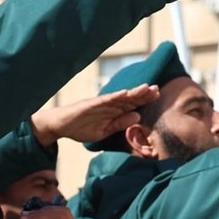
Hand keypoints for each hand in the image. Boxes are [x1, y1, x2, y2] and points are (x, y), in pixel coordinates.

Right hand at [32, 86, 160, 147]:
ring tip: (146, 88)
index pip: (131, 104)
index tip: (158, 95)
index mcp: (113, 111)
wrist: (60, 126)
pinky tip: (125, 93)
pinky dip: (115, 96)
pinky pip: (104, 100)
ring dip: (133, 93)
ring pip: (119, 97)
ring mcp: (100, 103)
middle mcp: (108, 104)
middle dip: (143, 94)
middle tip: (157, 89)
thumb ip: (120, 124)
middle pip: (129, 98)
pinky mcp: (90, 104)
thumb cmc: (81, 127)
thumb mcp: (105, 130)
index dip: (144, 100)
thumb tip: (138, 116)